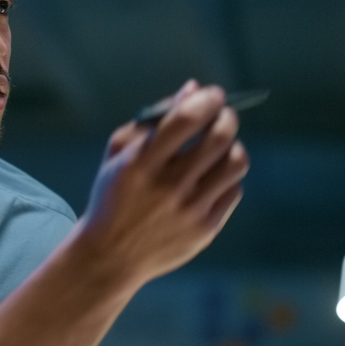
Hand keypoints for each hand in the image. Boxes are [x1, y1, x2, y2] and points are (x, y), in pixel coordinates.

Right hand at [73, 80, 249, 286]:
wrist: (109, 256)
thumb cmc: (113, 195)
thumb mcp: (118, 153)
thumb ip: (152, 118)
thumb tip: (193, 89)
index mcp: (141, 162)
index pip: (187, 118)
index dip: (207, 99)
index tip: (212, 95)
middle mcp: (169, 186)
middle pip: (219, 138)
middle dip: (227, 116)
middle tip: (223, 114)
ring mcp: (190, 210)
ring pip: (235, 163)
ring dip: (232, 145)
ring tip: (221, 146)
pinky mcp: (205, 229)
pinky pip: (233, 190)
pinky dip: (227, 177)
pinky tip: (212, 177)